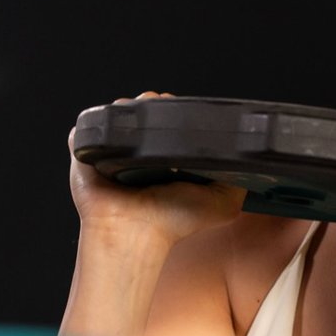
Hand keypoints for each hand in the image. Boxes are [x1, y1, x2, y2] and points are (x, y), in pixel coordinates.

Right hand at [69, 92, 245, 245]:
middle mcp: (138, 151)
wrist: (135, 233)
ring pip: (120, 109)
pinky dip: (99, 120)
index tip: (181, 112)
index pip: (170, 119)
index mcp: (165, 158)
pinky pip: (88, 126)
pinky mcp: (86, 151)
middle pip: (144, 107)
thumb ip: (238, 183)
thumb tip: (249, 165)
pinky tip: (116, 124)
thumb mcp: (222, 204)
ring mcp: (111, 149)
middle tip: (162, 117)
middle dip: (154, 103)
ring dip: (131, 107)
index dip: (177, 111)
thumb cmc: (170, 224)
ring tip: (141, 120)